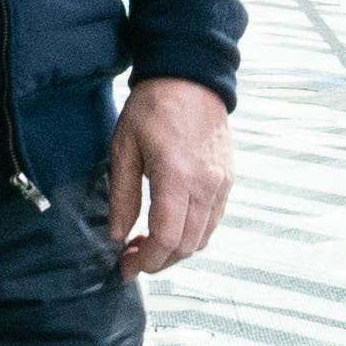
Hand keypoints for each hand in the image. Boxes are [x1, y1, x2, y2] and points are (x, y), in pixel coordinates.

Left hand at [108, 76, 232, 276]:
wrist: (191, 78)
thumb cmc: (153, 108)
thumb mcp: (124, 148)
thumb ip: (122, 195)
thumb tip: (118, 235)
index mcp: (177, 177)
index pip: (166, 238)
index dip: (145, 261)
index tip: (126, 267)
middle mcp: (206, 186)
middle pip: (186, 246)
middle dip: (158, 262)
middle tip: (132, 260)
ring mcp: (221, 184)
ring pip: (203, 238)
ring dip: (175, 251)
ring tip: (148, 244)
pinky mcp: (228, 181)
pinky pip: (213, 221)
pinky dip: (192, 235)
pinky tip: (170, 227)